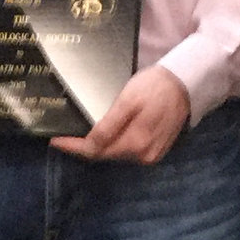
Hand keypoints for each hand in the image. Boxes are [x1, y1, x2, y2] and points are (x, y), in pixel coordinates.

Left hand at [49, 65, 190, 163]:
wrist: (185, 83)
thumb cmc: (154, 86)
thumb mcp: (128, 100)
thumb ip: (109, 125)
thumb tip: (89, 144)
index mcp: (135, 144)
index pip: (95, 151)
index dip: (73, 147)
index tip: (54, 140)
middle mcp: (142, 156)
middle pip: (105, 154)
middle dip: (83, 147)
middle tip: (64, 135)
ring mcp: (150, 155)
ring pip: (115, 153)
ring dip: (98, 146)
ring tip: (80, 134)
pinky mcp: (155, 151)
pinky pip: (127, 150)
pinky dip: (114, 144)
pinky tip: (105, 134)